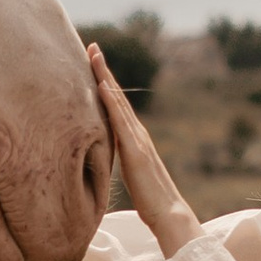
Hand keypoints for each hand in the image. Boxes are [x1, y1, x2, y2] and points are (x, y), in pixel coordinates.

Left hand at [88, 42, 198, 257]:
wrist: (168, 213)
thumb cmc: (149, 198)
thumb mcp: (128, 172)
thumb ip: (120, 158)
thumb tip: (103, 156)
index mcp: (133, 138)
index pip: (115, 105)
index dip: (103, 83)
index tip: (92, 63)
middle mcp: (136, 133)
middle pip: (116, 96)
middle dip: (103, 70)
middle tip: (91, 46)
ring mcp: (137, 139)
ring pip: (118, 102)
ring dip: (105, 77)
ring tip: (93, 56)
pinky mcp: (135, 151)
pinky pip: (119, 122)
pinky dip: (110, 102)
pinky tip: (100, 87)